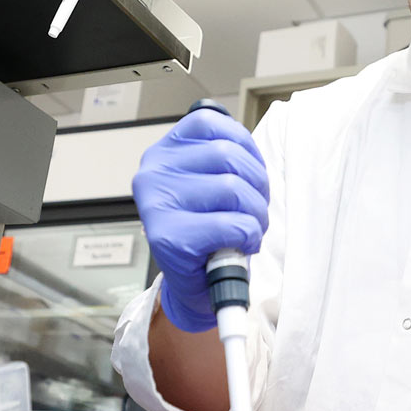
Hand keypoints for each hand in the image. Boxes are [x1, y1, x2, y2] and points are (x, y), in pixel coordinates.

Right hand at [131, 109, 268, 333]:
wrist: (195, 287)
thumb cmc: (208, 234)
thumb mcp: (209, 186)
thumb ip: (221, 159)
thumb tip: (246, 145)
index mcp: (162, 154)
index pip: (209, 123)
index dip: (243, 143)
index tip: (249, 171)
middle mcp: (152, 174)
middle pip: (227, 154)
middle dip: (257, 184)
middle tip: (255, 210)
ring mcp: (157, 206)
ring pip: (233, 188)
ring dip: (257, 214)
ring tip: (248, 230)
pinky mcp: (170, 239)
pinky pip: (233, 224)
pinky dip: (249, 236)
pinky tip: (241, 245)